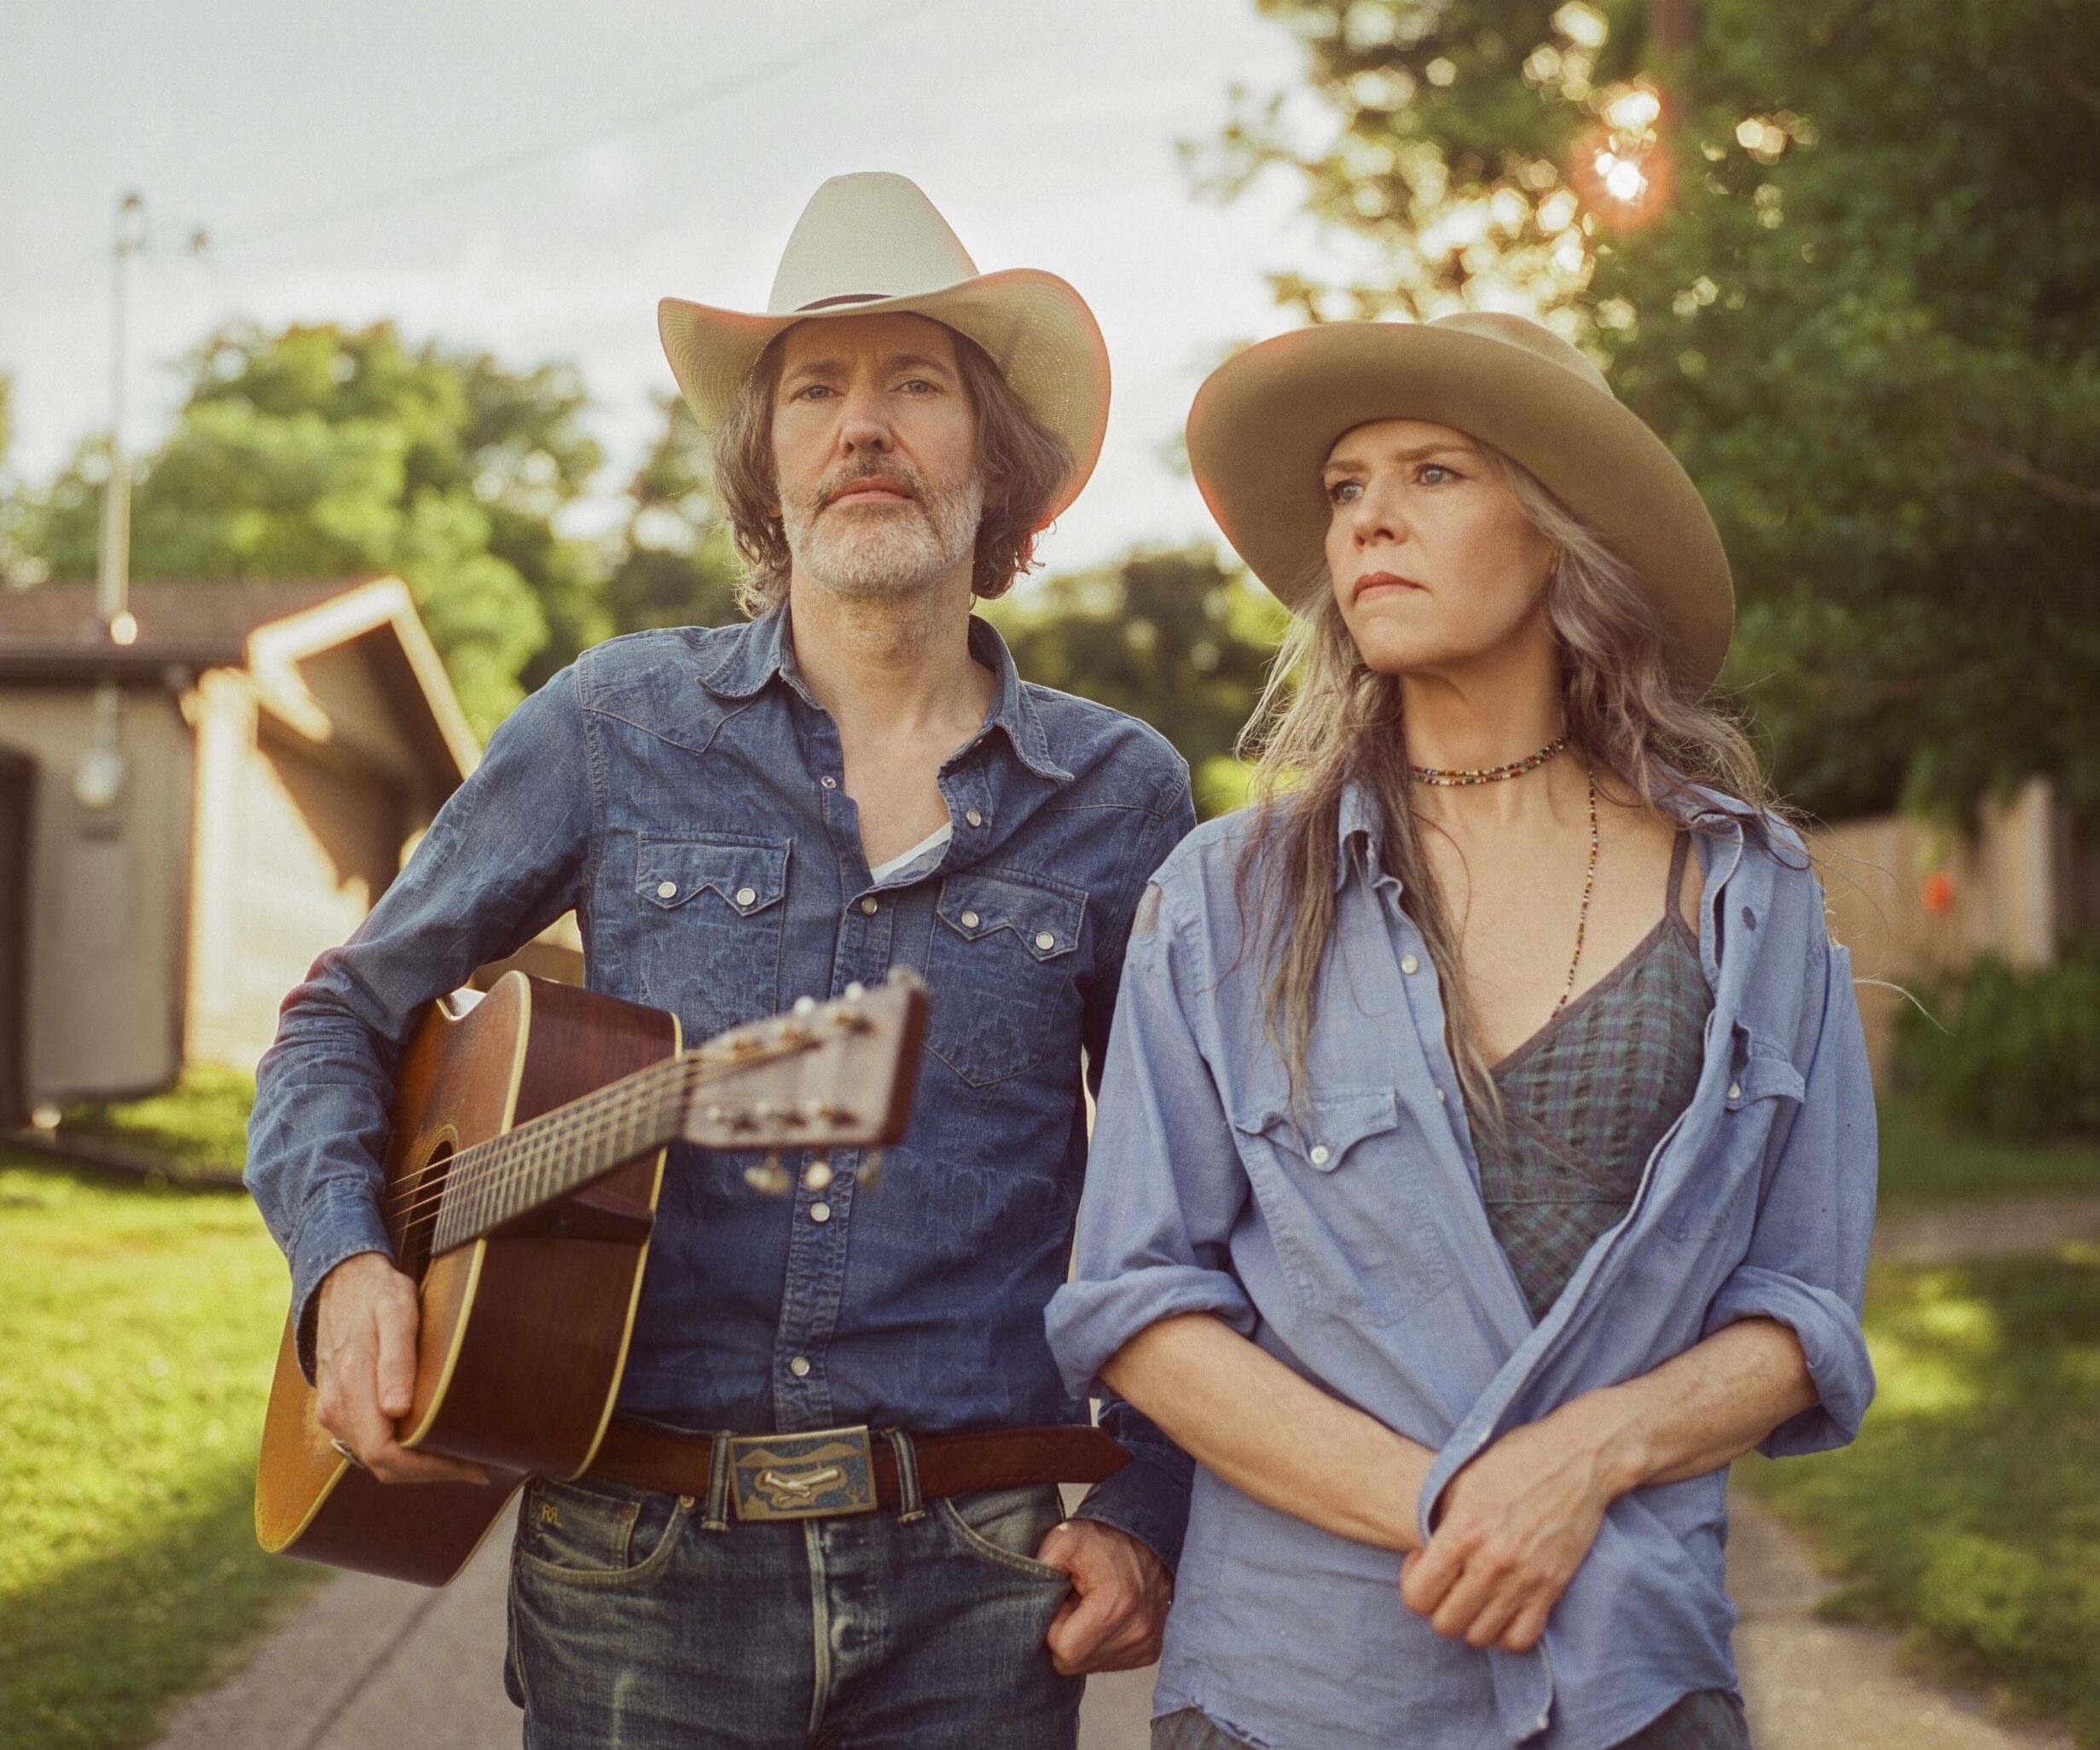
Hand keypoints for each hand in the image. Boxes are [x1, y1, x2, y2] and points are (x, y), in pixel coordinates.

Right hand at [314, 1251, 486, 1485]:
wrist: (341, 1280)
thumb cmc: (376, 1294)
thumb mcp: (395, 1312)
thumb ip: (396, 1360)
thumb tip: (397, 1409)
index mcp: (351, 1389)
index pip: (384, 1454)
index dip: (428, 1469)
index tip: (467, 1467)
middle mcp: (337, 1408)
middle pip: (382, 1465)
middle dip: (429, 1473)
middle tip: (476, 1467)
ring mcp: (335, 1410)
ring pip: (374, 1458)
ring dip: (416, 1465)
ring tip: (461, 1456)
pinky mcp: (339, 1406)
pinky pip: (368, 1442)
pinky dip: (400, 1450)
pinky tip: (430, 1439)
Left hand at [1035, 1518, 1171, 1674]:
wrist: (1145, 1536)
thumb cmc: (1101, 1538)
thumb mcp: (1063, 1539)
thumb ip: (1039, 1571)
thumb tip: (1026, 1609)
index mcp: (1117, 1605)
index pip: (1064, 1650)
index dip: (1053, 1626)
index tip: (1061, 1599)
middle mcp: (1137, 1632)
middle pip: (1075, 1663)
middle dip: (1066, 1636)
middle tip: (1074, 1601)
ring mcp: (1146, 1644)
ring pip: (1089, 1665)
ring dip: (1082, 1640)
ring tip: (1090, 1606)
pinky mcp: (1149, 1651)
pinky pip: (1107, 1663)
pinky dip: (1098, 1643)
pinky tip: (1104, 1616)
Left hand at [1399, 1394, 1631, 1652]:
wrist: (1577, 1457)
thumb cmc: (1515, 1459)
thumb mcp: (1462, 1478)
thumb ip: (1437, 1519)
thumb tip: (1421, 1555)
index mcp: (1463, 1530)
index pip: (1417, 1595)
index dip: (1412, 1584)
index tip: (1423, 1562)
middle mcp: (1493, 1561)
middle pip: (1446, 1623)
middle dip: (1436, 1606)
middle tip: (1446, 1579)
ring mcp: (1525, 1579)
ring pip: (1480, 1636)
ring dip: (1469, 1621)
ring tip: (1471, 1592)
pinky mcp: (1553, 1588)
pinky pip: (1520, 1637)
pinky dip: (1505, 1632)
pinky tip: (1499, 1606)